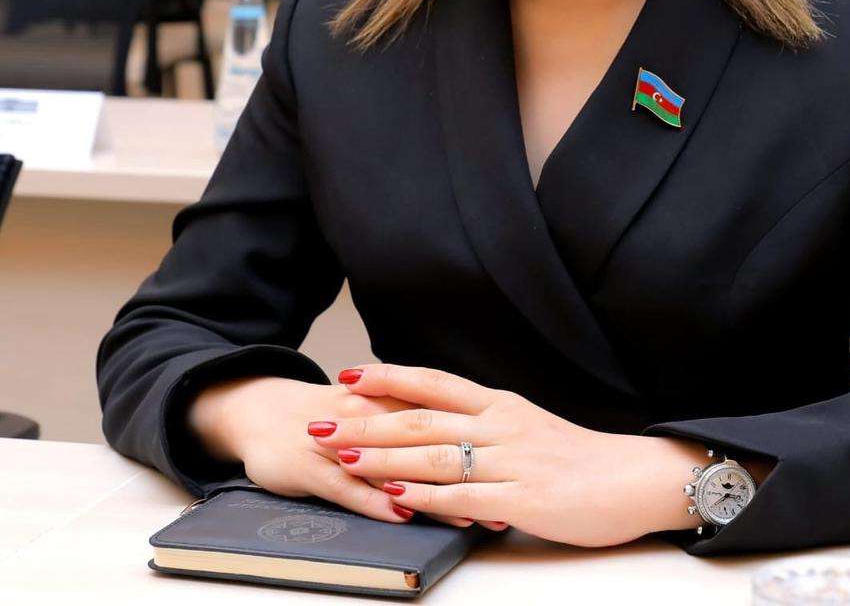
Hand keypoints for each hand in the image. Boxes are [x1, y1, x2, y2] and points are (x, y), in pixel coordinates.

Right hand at [185, 374, 505, 530]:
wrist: (260, 411)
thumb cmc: (327, 415)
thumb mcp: (375, 409)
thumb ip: (416, 417)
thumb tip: (469, 438)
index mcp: (392, 397)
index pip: (448, 418)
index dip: (486, 445)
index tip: (523, 471)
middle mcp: (372, 414)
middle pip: (430, 444)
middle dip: (471, 474)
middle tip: (510, 502)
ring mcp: (342, 441)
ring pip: (394, 467)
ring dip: (433, 494)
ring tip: (471, 518)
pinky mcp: (313, 465)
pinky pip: (349, 486)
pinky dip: (375, 500)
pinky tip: (401, 515)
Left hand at [311, 363, 689, 546]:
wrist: (637, 478)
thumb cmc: (583, 460)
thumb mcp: (530, 430)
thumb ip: (487, 430)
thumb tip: (440, 432)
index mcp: (502, 406)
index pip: (436, 383)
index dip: (390, 377)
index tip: (349, 374)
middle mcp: (502, 425)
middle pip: (423, 416)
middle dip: (366, 419)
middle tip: (320, 419)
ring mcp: (513, 461)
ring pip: (436, 454)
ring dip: (383, 455)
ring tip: (341, 455)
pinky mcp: (526, 497)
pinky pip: (466, 496)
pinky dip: (426, 494)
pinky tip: (395, 496)